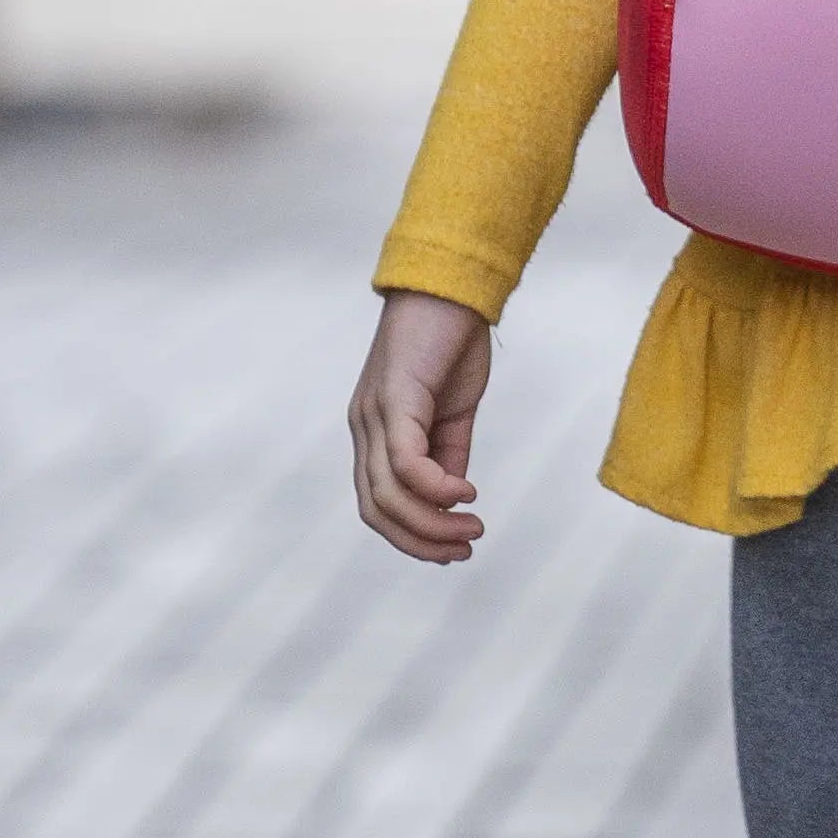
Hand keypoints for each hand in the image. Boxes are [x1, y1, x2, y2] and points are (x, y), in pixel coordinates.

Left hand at [350, 293, 492, 564]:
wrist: (451, 287)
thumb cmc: (451, 343)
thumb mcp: (453, 413)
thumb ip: (448, 454)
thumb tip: (452, 498)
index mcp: (375, 433)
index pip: (377, 504)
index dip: (412, 536)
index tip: (453, 550)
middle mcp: (365, 428)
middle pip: (376, 509)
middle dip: (420, 541)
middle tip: (464, 550)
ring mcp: (374, 415)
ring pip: (388, 494)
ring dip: (432, 523)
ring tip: (473, 530)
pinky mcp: (393, 400)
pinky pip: (407, 463)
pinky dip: (436, 488)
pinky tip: (467, 494)